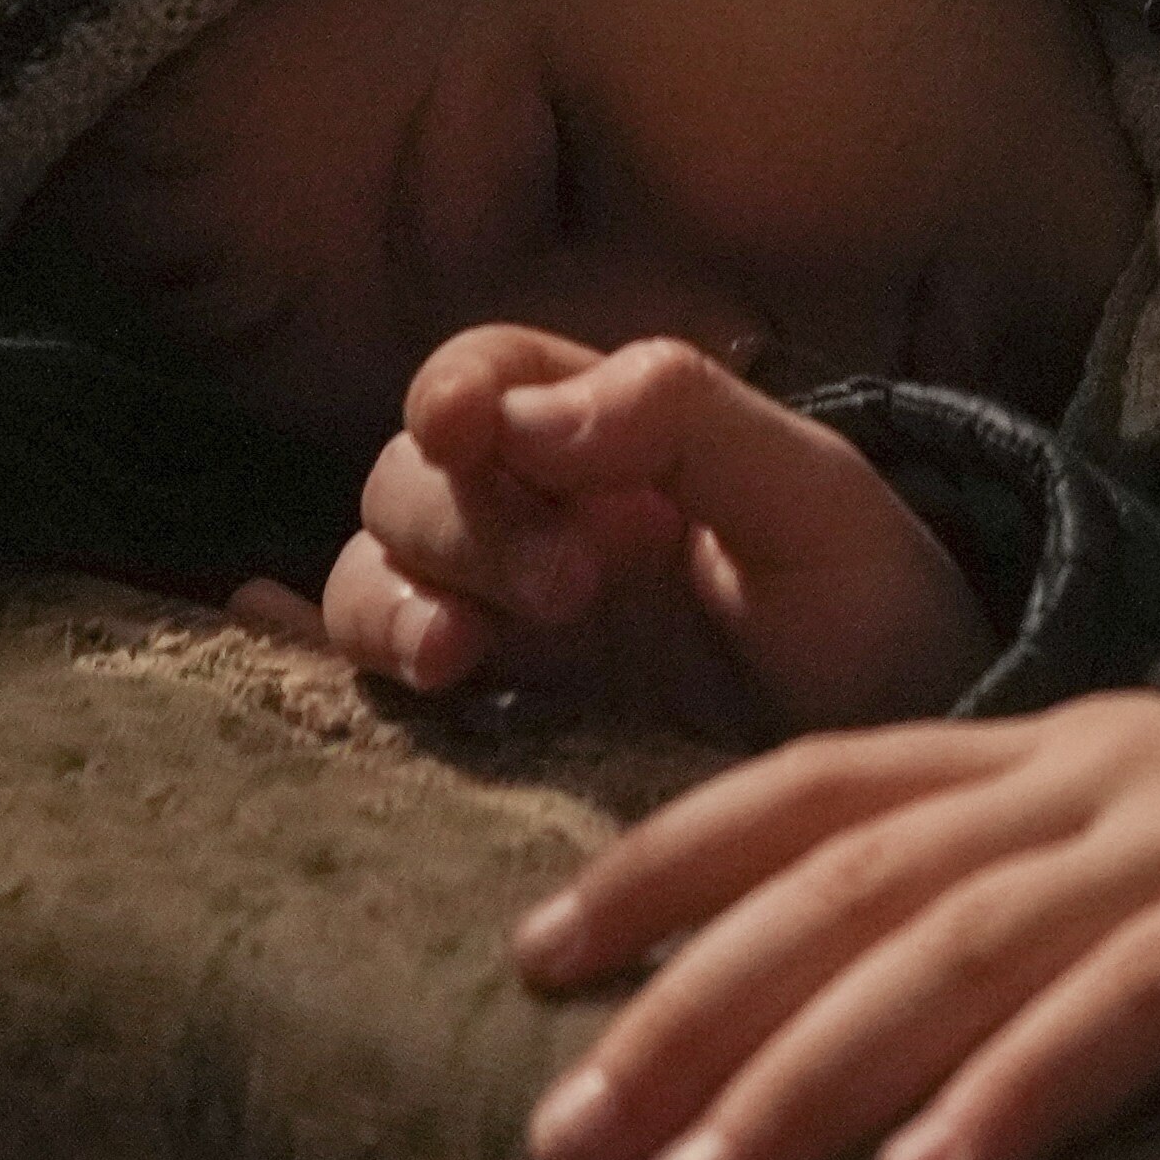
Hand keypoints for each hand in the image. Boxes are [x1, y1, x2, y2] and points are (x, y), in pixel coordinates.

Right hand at [308, 328, 987, 745]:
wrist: (905, 782)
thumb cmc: (877, 619)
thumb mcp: (818, 503)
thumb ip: (687, 422)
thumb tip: (531, 412)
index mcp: (608, 440)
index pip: (485, 377)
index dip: (457, 392)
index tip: (472, 433)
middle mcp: (536, 520)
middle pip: (411, 480)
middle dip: (463, 522)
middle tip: (572, 588)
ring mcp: (506, 630)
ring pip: (374, 580)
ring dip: (391, 605)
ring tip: (458, 659)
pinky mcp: (494, 731)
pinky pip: (367, 686)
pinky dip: (298, 658)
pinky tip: (254, 639)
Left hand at [515, 690, 1159, 1159]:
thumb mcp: (1116, 841)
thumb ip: (989, 903)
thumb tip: (815, 1043)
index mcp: (1024, 753)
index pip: (808, 786)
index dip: (664, 862)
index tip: (533, 960)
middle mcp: (1075, 784)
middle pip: (844, 886)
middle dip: (688, 1014)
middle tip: (561, 1145)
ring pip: (955, 953)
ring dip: (802, 1082)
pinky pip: (1134, 1014)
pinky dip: (1019, 1095)